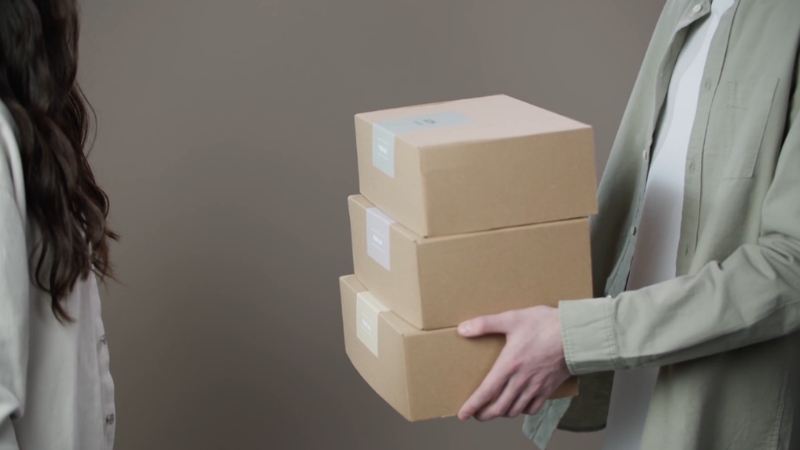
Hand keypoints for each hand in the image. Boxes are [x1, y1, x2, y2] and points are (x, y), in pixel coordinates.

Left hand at [457, 305, 570, 421]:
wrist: (575, 333)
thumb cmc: (544, 324)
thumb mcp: (512, 318)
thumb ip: (485, 324)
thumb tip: (462, 329)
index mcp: (508, 365)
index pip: (485, 392)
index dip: (472, 406)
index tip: (462, 414)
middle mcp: (520, 381)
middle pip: (498, 408)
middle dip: (484, 415)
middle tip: (476, 414)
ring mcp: (535, 387)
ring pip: (515, 410)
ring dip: (502, 413)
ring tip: (495, 410)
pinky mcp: (548, 388)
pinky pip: (533, 408)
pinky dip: (523, 411)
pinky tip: (519, 405)